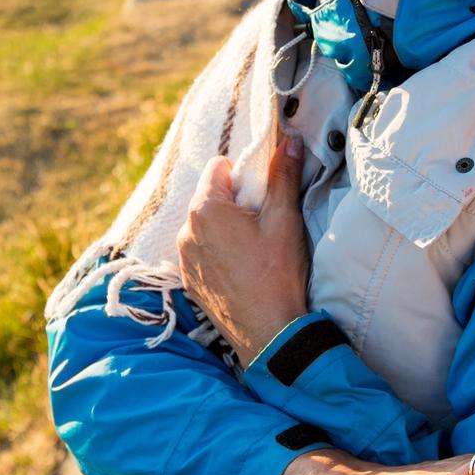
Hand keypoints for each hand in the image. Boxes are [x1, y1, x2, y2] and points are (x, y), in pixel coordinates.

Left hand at [178, 132, 310, 362]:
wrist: (269, 332)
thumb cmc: (277, 274)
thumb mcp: (284, 219)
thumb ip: (283, 176)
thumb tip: (290, 141)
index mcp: (205, 209)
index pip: (218, 167)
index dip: (243, 174)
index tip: (261, 194)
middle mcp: (186, 231)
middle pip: (209, 196)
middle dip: (233, 201)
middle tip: (261, 222)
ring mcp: (184, 258)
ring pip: (204, 225)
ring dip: (224, 227)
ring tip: (253, 248)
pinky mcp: (189, 280)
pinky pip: (201, 251)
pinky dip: (218, 251)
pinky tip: (242, 268)